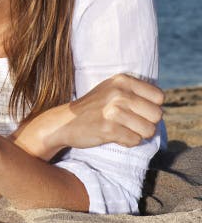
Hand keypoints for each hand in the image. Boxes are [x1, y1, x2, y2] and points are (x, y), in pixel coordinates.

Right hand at [16, 73, 163, 159]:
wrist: (64, 122)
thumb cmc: (93, 108)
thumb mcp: (112, 89)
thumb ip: (135, 93)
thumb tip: (160, 107)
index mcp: (122, 80)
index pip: (159, 97)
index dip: (151, 108)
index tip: (137, 111)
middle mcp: (119, 93)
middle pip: (157, 115)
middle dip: (147, 123)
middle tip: (130, 123)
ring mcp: (113, 111)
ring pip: (148, 130)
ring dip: (137, 134)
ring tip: (122, 129)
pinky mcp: (108, 129)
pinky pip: (134, 141)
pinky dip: (127, 142)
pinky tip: (114, 136)